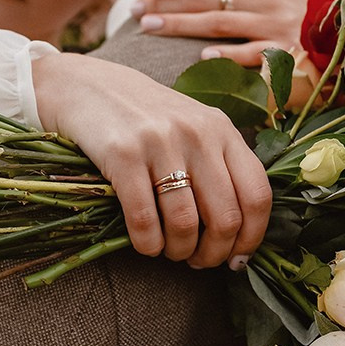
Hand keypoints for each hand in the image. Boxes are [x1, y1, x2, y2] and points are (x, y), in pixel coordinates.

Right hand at [32, 52, 271, 268]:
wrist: (87, 85)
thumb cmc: (144, 117)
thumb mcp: (192, 128)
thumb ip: (219, 167)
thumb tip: (238, 234)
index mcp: (222, 129)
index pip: (257, 195)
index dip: (251, 238)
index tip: (235, 258)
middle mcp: (198, 133)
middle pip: (225, 217)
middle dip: (212, 254)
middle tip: (197, 261)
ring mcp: (161, 142)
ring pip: (185, 223)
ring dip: (178, 251)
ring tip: (168, 251)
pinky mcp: (123, 154)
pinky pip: (144, 219)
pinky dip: (148, 244)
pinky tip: (145, 243)